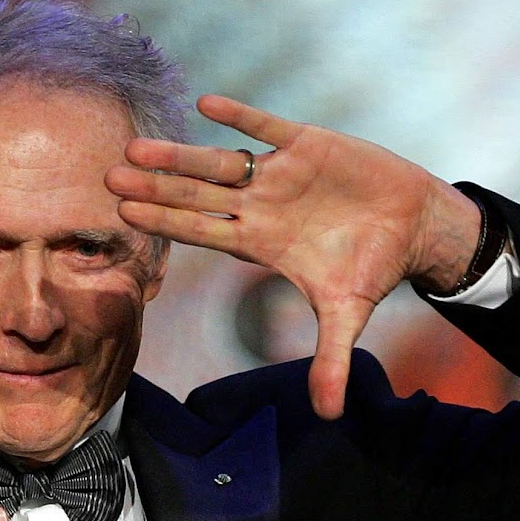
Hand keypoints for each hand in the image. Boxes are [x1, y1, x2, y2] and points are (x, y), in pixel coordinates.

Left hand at [106, 94, 483, 417]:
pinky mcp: (309, 145)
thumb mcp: (348, 316)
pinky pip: (267, 128)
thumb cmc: (371, 268)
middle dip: (156, 187)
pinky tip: (207, 104)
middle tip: (109, 177)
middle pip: (197, 196)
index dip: (165, 223)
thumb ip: (330, 360)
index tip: (124, 215)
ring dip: (181, 155)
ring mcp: (279, 174)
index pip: (201, 232)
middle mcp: (260, 206)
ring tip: (138, 146)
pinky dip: (241, 118)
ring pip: (220, 162)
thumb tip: (327, 416)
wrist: (411, 226)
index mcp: (260, 243)